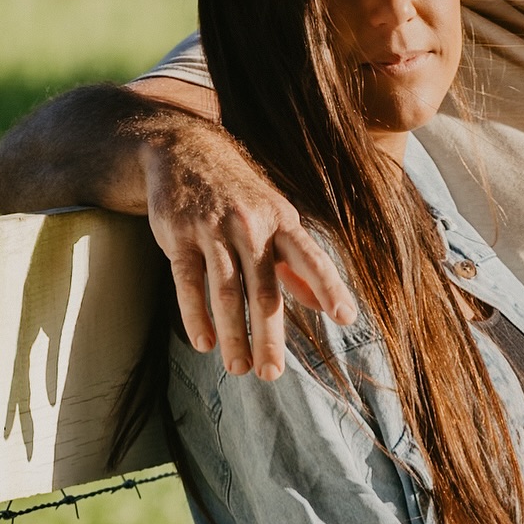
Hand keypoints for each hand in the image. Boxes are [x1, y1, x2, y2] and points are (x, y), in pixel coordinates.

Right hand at [140, 117, 355, 380]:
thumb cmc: (239, 195)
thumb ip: (298, 264)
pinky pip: (188, 281)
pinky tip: (203, 343)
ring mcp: (213, 228)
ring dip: (232, 334)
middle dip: (268, 334)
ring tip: (238, 368)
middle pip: (264, 288)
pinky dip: (195, 315)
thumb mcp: (275, 219)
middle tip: (272, 374)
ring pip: (226, 290)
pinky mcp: (179, 233)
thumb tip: (324, 305)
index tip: (345, 317)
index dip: (329, 287)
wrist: (184, 150)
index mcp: (283, 222)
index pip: (311, 258)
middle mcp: (251, 224)